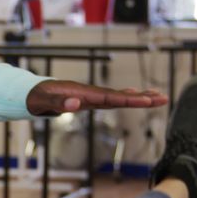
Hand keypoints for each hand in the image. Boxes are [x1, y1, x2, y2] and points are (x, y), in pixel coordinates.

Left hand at [26, 80, 167, 114]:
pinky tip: (134, 96)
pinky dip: (124, 97)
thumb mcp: (45, 102)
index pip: (111, 98)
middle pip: (120, 96)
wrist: (33, 93)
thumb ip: (59, 104)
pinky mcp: (88, 99)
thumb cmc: (39, 98)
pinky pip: (110, 99)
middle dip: (142, 98)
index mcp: (84, 94)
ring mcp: (91, 96)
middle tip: (163, 98)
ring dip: (137, 97)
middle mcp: (91, 93)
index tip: (147, 100)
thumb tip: (75, 105)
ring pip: (118, 97)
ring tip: (157, 97)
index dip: (129, 100)